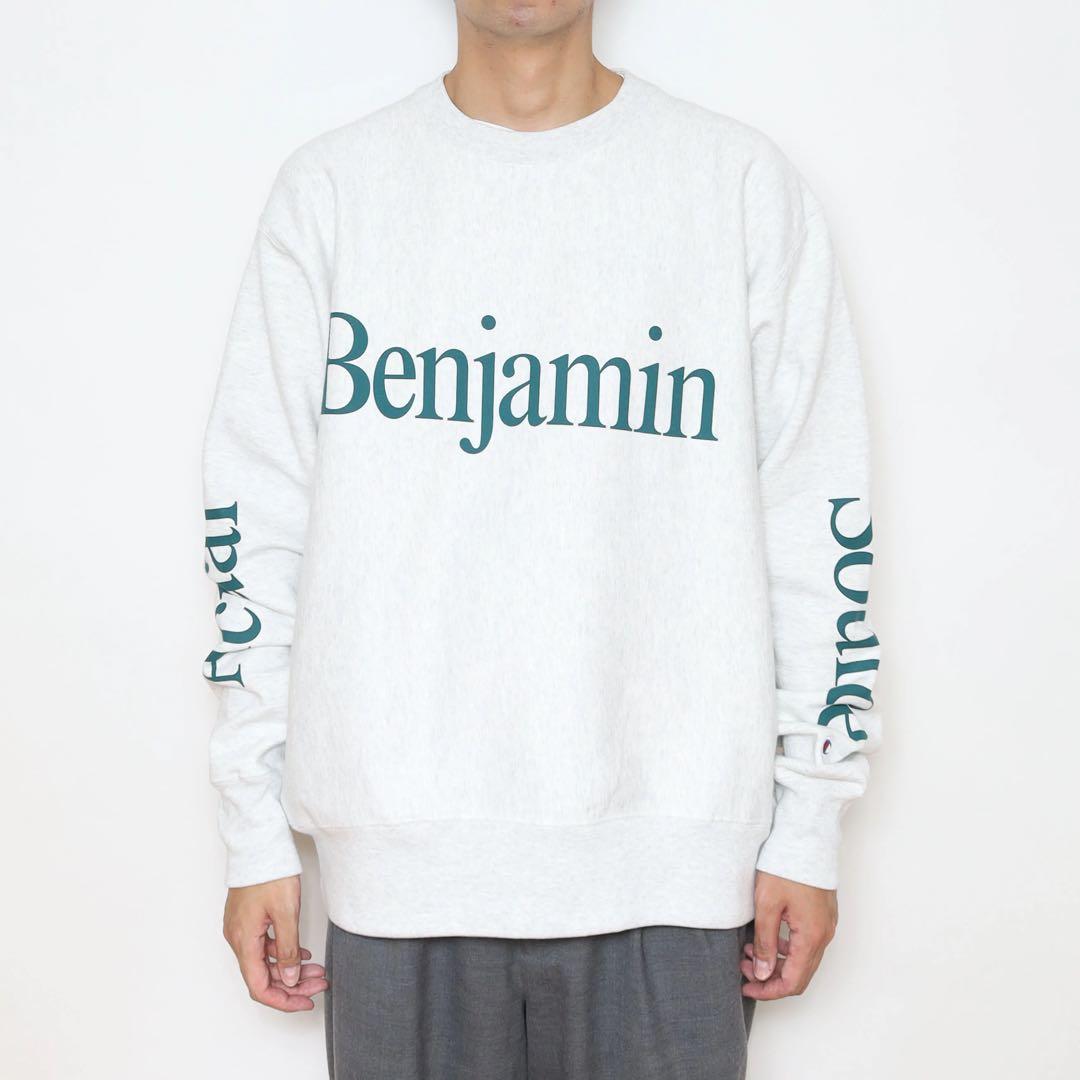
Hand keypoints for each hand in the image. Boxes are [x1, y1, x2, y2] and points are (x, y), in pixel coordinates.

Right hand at [223, 875, 328, 1011]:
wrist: (259, 844)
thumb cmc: (270, 872)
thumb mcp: (286, 913)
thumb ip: (288, 949)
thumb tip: (289, 980)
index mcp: (244, 941)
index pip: (259, 986)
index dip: (283, 1000)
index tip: (306, 1002)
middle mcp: (238, 939)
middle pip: (263, 976)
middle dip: (292, 985)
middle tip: (319, 984)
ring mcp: (241, 929)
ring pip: (265, 962)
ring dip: (290, 969)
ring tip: (317, 969)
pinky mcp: (247, 920)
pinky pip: (264, 946)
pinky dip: (283, 953)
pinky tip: (302, 952)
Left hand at [741, 870, 837, 999]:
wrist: (806, 837)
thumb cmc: (786, 866)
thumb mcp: (767, 905)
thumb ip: (764, 942)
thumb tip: (762, 974)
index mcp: (812, 937)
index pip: (792, 982)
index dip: (768, 990)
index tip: (746, 986)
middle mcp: (824, 935)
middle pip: (799, 974)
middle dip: (769, 977)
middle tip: (743, 968)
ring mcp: (825, 925)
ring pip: (801, 959)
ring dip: (775, 961)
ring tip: (748, 950)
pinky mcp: (822, 915)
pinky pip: (805, 943)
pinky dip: (784, 947)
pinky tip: (765, 937)